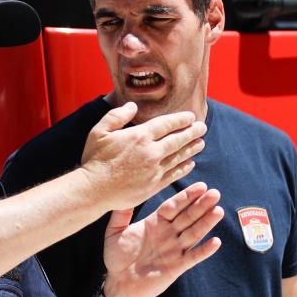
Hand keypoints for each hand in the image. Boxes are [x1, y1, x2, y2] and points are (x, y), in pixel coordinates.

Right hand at [80, 102, 206, 209]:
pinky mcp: (153, 186)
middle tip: (203, 128)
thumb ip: (117, 116)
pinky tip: (190, 164)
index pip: (166, 124)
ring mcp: (154, 170)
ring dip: (191, 149)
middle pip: (177, 140)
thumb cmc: (94, 159)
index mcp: (139, 136)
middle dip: (192, 132)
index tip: (191, 117)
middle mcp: (151, 152)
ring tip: (201, 143)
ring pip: (178, 157)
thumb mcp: (99, 131)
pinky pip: (173, 175)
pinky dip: (184, 168)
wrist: (93, 190)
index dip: (181, 119)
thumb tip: (133, 106)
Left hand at [101, 183, 222, 296]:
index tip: (200, 186)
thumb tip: (124, 193)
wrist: (120, 284)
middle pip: (187, 216)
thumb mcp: (114, 233)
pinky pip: (193, 257)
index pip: (173, 206)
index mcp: (155, 223)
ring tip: (218, 211)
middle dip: (201, 205)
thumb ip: (120, 215)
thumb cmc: (116, 258)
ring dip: (206, 223)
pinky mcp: (177, 266)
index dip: (186, 197)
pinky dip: (205, 250)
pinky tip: (215, 241)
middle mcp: (168, 234)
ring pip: (194, 233)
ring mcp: (174, 249)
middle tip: (214, 193)